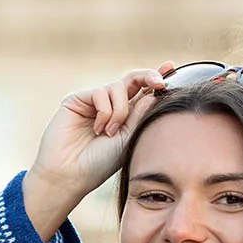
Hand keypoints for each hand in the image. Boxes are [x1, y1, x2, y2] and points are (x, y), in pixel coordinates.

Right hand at [23, 62, 174, 241]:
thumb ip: (140, 115)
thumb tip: (155, 92)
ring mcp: (93, 101)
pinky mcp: (77, 99)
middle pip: (132, 79)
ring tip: (110, 133)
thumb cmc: (100, 163)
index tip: (171, 68)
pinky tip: (97, 129)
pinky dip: (105, 112)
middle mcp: (110, 104)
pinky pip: (100, 93)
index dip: (156, 78)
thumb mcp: (129, 138)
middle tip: (159, 83)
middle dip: (148, 77)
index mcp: (125, 115)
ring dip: (120, 111)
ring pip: (118, 88)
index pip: (143, 91)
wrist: (71, 174)